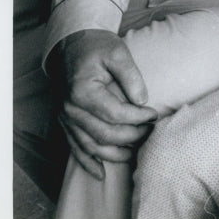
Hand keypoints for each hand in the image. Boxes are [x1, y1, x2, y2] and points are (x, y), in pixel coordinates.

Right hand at [54, 29, 157, 178]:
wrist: (70, 45)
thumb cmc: (95, 47)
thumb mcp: (117, 52)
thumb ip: (131, 75)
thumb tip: (142, 101)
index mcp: (83, 91)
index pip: (115, 114)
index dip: (138, 117)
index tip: (154, 115)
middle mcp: (70, 109)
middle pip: (104, 134)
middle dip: (131, 137)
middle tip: (150, 132)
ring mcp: (65, 118)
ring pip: (90, 146)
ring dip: (114, 154)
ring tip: (136, 152)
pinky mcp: (64, 122)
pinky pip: (75, 148)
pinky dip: (88, 163)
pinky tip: (101, 173)